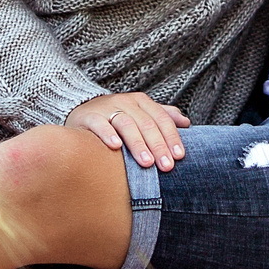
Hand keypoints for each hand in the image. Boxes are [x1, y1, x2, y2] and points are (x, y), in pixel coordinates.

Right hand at [66, 91, 189, 169]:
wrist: (81, 111)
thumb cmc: (117, 117)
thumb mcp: (141, 114)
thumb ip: (163, 116)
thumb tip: (187, 123)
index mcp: (142, 102)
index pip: (161, 119)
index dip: (172, 137)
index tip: (179, 156)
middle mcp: (126, 102)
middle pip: (147, 124)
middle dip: (158, 146)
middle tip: (166, 167)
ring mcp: (107, 108)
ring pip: (126, 124)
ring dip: (138, 144)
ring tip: (146, 163)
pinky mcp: (89, 116)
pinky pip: (99, 124)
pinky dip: (107, 134)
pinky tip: (115, 147)